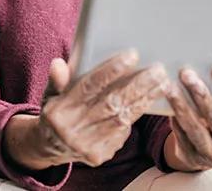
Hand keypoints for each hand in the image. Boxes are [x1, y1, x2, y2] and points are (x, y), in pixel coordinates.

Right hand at [4, 50, 168, 169]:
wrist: (49, 148)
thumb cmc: (55, 112)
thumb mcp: (49, 94)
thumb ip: (56, 80)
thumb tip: (58, 64)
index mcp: (59, 111)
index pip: (89, 87)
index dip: (111, 71)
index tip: (132, 55)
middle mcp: (72, 130)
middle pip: (111, 103)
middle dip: (138, 86)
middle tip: (158, 70)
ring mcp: (87, 145)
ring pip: (122, 118)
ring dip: (145, 100)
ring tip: (162, 83)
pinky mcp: (99, 156)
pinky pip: (122, 133)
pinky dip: (136, 115)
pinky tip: (149, 101)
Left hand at [164, 67, 211, 171]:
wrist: (204, 155)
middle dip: (202, 94)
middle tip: (187, 74)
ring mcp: (211, 155)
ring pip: (196, 129)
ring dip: (182, 106)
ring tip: (170, 87)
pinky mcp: (191, 158)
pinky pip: (181, 136)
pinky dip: (174, 119)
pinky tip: (165, 103)